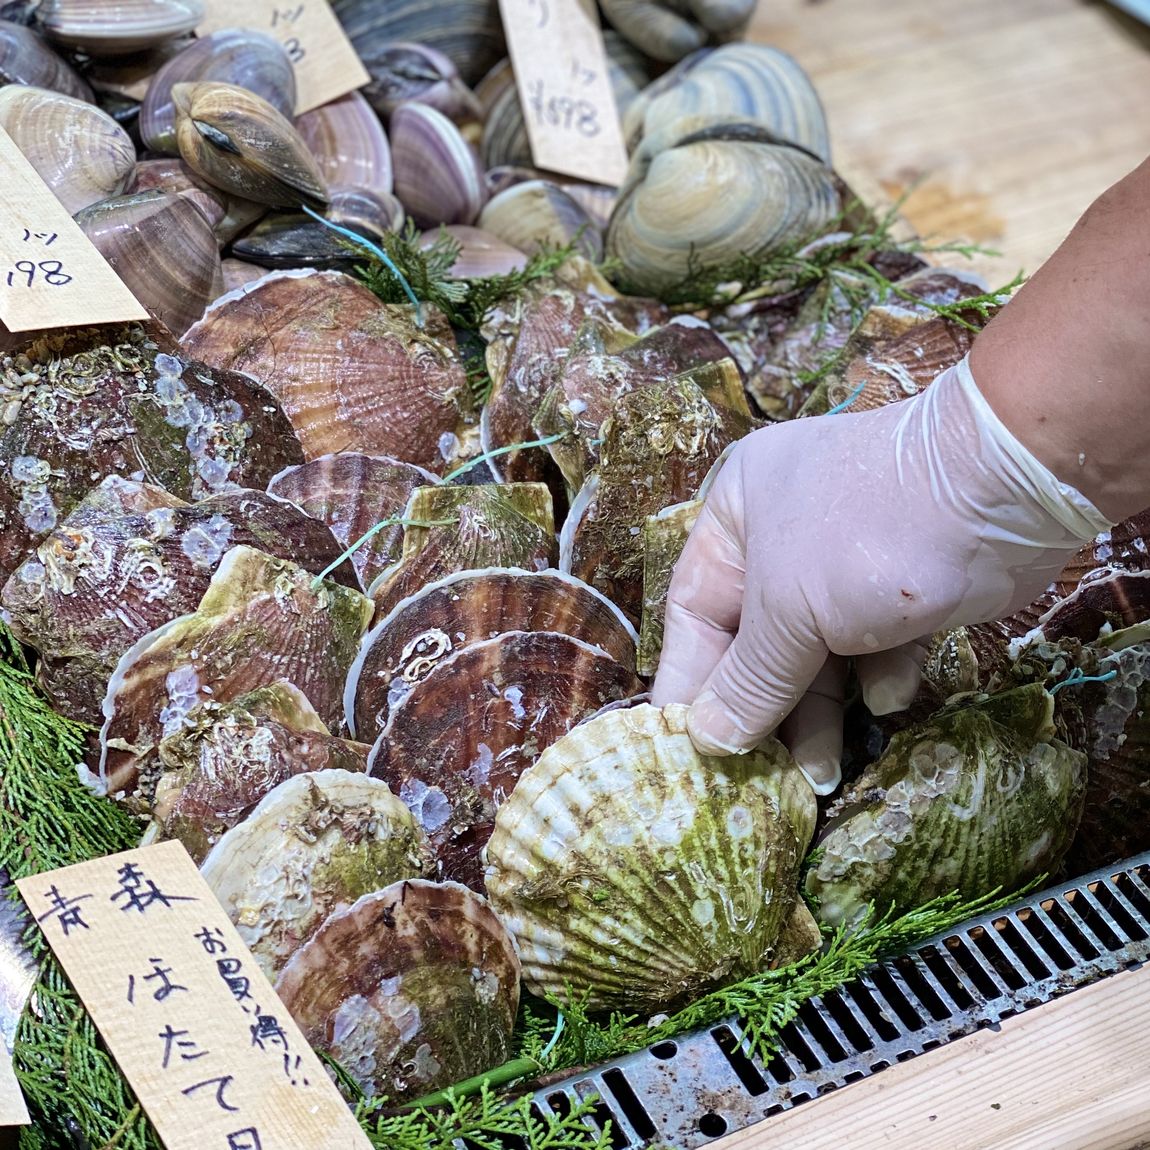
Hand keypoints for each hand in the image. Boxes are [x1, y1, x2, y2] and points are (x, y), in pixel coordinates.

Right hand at [651, 355, 1110, 792]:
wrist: (1006, 490)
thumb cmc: (867, 538)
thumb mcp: (792, 612)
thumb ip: (749, 682)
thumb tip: (706, 741)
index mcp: (737, 514)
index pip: (694, 610)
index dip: (690, 681)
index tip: (686, 748)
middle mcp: (784, 534)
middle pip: (757, 639)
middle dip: (764, 707)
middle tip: (759, 777)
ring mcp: (845, 560)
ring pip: (817, 652)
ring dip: (822, 710)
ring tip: (822, 773)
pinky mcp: (901, 587)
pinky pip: (872, 644)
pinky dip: (879, 674)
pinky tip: (891, 696)